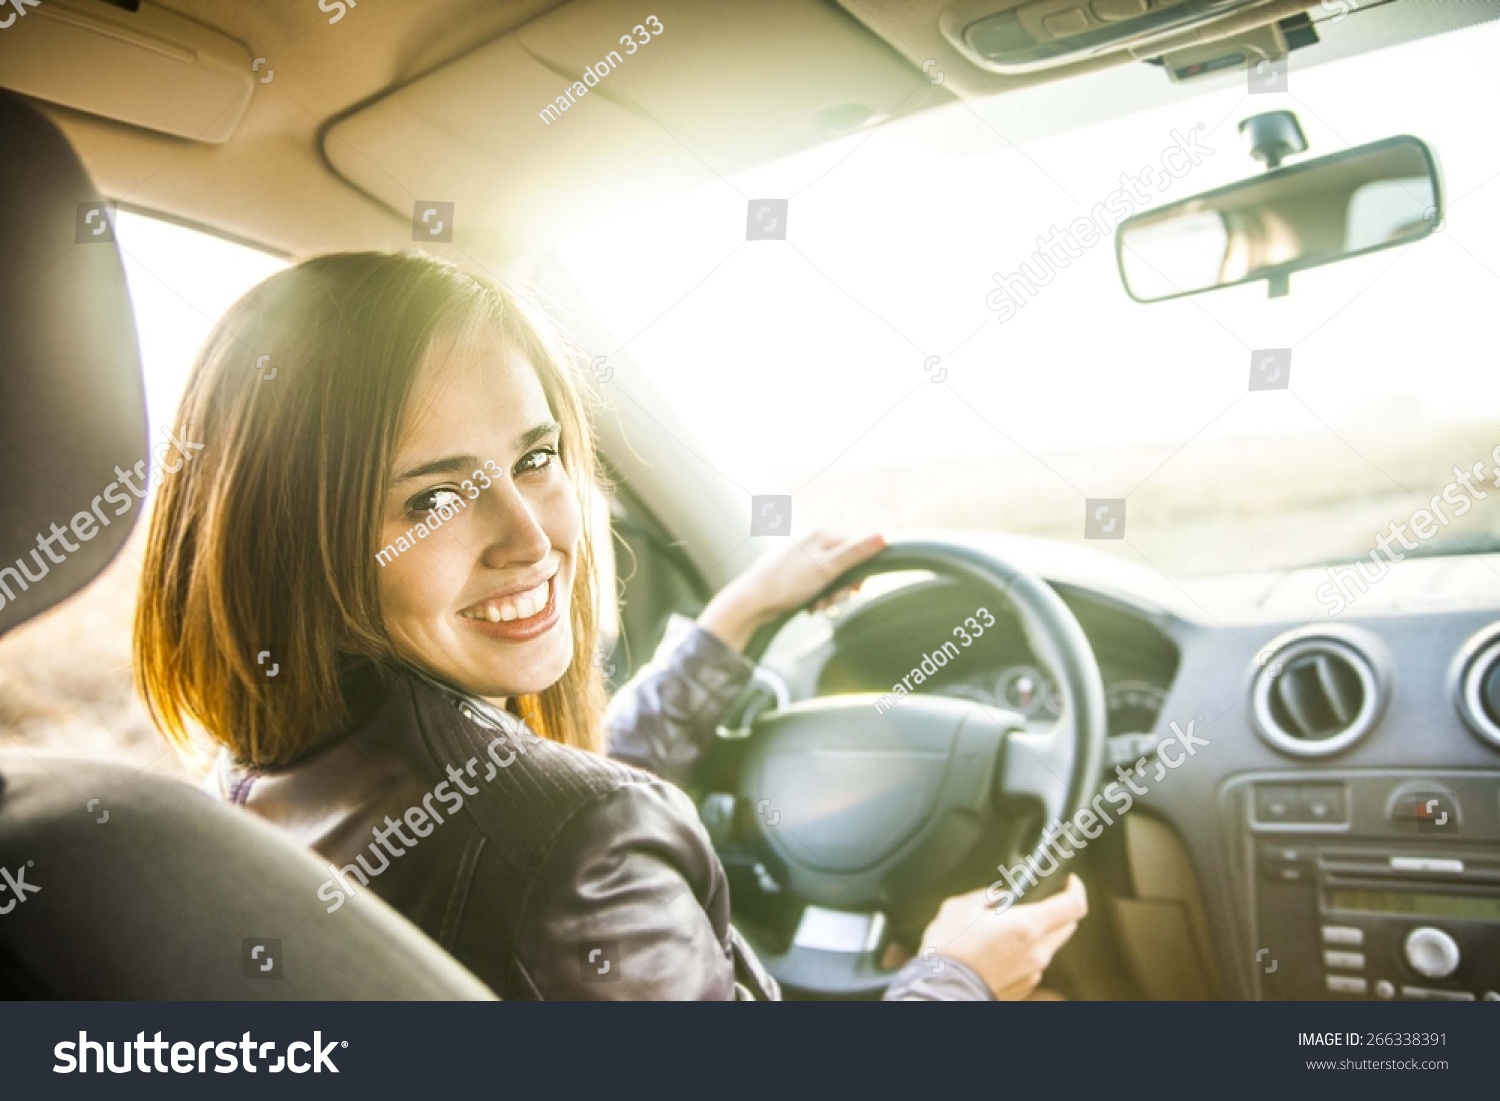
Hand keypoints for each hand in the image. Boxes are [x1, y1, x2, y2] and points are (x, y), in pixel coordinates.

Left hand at [697, 530, 885, 651]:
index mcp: (821, 534)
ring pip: (832, 579)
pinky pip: (817, 586)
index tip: (856, 589)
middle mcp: (812, 543)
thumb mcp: (827, 569)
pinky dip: (817, 599)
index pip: (857, 547)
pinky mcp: (795, 575)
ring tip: (816, 607)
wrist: (751, 602)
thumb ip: (856, 553)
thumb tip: (884, 535)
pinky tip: (808, 608)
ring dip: (829, 597)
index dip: (860, 570)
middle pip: (845, 565)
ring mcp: (803, 559)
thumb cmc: (787, 583)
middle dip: (841, 588)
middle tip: (830, 601)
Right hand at [918, 875, 1086, 998]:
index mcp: (1027, 926)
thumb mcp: (959, 908)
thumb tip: (999, 896)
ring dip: (1039, 934)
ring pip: (1049, 946)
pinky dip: (1026, 953)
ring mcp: (1033, 973)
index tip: (1070, 881)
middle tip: (1040, 901)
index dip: (1076, 890)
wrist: (941, 993)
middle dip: (1060, 911)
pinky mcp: (1024, 988)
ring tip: (1009, 928)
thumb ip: (986, 896)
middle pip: (1067, 927)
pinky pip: (1034, 964)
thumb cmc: (950, 951)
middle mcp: (1037, 951)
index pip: (1073, 906)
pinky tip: (1000, 951)